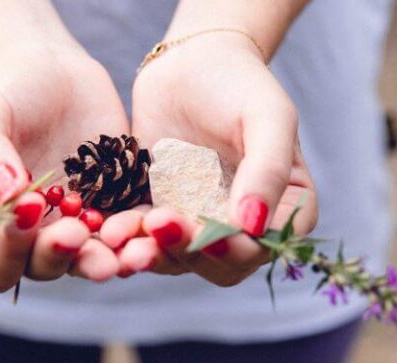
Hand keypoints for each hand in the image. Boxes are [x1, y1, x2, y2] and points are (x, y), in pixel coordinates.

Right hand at [0, 41, 127, 290]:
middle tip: (75, 235)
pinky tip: (150, 221)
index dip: (7, 255)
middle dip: (62, 256)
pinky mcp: (117, 207)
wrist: (53, 69)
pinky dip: (138, 231)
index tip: (24, 217)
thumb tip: (7, 197)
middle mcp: (36, 237)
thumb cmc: (5, 93)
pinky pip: (129, 229)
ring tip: (119, 249)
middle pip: (47, 267)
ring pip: (93, 257)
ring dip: (107, 258)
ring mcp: (79, 225)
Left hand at [106, 33, 316, 285]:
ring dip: (154, 252)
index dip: (236, 251)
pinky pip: (146, 237)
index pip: (263, 247)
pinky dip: (131, 237)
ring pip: (179, 258)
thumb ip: (268, 169)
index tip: (210, 238)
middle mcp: (242, 226)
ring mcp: (199, 222)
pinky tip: (113, 227)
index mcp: (283, 209)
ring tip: (128, 235)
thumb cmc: (241, 84)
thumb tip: (253, 227)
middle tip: (160, 226)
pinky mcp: (161, 212)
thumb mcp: (268, 116)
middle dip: (189, 252)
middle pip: (220, 264)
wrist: (190, 63)